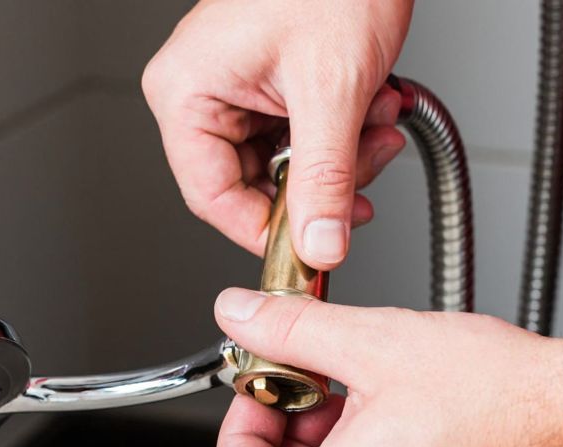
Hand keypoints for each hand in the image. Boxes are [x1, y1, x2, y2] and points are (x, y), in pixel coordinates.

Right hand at [142, 0, 413, 267]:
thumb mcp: (333, 89)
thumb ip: (325, 179)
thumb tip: (319, 246)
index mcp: (185, 91)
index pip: (211, 196)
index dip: (265, 230)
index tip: (310, 250)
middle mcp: (199, 90)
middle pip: (252, 182)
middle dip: (322, 180)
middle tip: (366, 166)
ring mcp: (233, 85)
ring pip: (283, 161)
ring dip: (342, 153)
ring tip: (377, 117)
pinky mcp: (267, 79)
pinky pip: (298, 132)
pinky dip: (342, 129)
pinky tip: (370, 103)